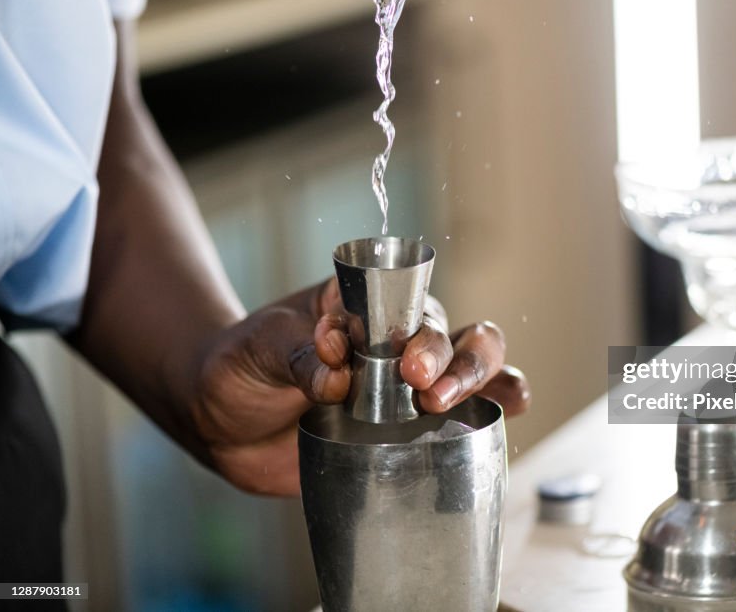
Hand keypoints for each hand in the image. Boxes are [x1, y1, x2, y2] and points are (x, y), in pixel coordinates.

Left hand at [192, 278, 529, 495]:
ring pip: (475, 367)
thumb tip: (333, 375)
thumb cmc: (241, 365)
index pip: (409, 305)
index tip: (401, 365)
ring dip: (484, 380)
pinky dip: (495, 410)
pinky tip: (512, 413)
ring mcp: (408, 388)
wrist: (223, 420)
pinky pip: (465, 416)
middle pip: (455, 335)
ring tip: (475, 403)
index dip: (416, 330)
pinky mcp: (408, 430)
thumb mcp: (258, 348)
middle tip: (423, 389)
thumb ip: (296, 354)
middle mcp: (398, 342)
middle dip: (455, 361)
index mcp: (367, 308)